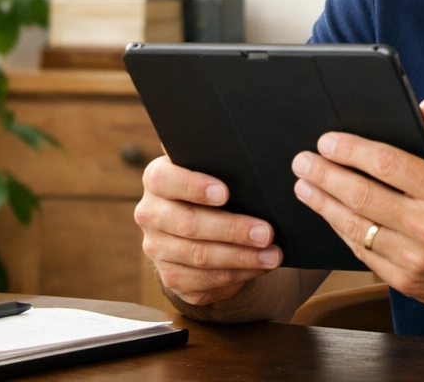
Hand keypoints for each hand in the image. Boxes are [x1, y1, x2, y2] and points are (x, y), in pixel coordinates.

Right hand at [135, 155, 282, 304]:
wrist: (197, 227)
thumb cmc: (212, 186)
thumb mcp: (211, 170)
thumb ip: (216, 158)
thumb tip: (240, 143)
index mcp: (157, 179)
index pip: (165, 179)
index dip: (194, 186)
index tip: (225, 193)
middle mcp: (151, 214)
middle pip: (189, 223)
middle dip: (232, 229)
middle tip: (266, 233)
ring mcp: (158, 249)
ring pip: (200, 256)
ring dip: (241, 257)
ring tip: (272, 254)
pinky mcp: (172, 277)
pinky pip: (205, 280)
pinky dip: (237, 274)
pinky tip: (260, 267)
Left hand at [290, 98, 423, 316]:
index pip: (386, 163)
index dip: (351, 150)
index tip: (328, 140)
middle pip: (362, 196)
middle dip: (325, 175)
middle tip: (302, 161)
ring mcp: (415, 258)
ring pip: (357, 228)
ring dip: (325, 205)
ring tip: (304, 187)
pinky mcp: (408, 281)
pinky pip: (365, 255)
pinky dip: (344, 234)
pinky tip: (331, 217)